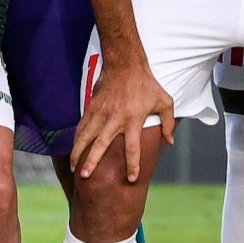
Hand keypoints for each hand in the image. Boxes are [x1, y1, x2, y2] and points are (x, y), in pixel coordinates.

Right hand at [72, 49, 174, 182]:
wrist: (125, 64)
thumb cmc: (147, 84)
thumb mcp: (165, 101)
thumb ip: (169, 123)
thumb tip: (169, 142)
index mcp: (133, 119)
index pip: (132, 147)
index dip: (132, 164)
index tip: (131, 179)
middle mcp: (114, 119)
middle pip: (101, 145)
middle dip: (92, 162)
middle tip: (85, 177)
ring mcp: (101, 113)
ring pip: (85, 136)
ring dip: (78, 153)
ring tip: (75, 169)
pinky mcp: (92, 108)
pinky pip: (82, 126)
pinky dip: (77, 140)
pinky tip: (74, 150)